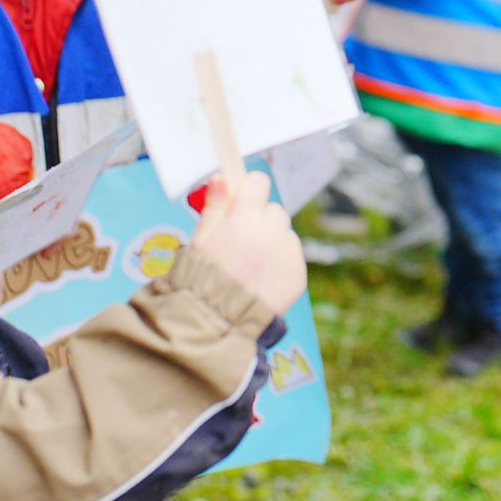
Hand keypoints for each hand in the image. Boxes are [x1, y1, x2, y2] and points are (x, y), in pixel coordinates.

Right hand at [190, 169, 306, 315]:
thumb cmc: (204, 279)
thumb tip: (222, 177)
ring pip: (283, 234)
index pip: (257, 182)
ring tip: (250, 266)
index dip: (247, 191)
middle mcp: (271, 231)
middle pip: (272, 210)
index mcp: (245, 217)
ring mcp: (287, 253)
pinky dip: (280, 263)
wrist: (221, 322)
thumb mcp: (201, 239)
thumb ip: (215, 206)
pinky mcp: (298, 273)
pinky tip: (261, 279)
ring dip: (271, 242)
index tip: (239, 202)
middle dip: (259, 220)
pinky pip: (291, 257)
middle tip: (240, 242)